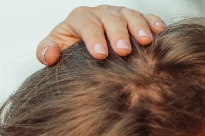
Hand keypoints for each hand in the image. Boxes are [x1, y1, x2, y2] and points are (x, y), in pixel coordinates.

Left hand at [38, 5, 165, 64]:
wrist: (81, 49)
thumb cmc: (67, 49)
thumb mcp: (53, 49)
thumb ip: (45, 51)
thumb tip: (50, 54)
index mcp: (79, 18)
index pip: (86, 24)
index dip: (93, 37)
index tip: (99, 54)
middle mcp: (100, 13)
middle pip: (110, 18)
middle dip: (117, 33)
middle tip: (123, 50)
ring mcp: (118, 14)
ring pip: (129, 15)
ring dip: (138, 27)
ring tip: (145, 41)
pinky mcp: (132, 20)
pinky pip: (145, 17)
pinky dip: (152, 22)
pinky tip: (159, 31)